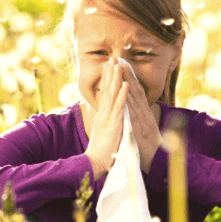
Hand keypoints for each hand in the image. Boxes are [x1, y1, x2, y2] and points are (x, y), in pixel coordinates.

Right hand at [84, 58, 128, 178]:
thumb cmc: (101, 151)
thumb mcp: (104, 133)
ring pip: (112, 94)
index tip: (109, 66)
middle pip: (107, 90)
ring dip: (115, 78)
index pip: (104, 94)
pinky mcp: (113, 124)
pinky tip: (125, 84)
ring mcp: (108, 118)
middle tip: (111, 58)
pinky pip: (119, 107)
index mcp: (102, 115)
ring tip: (118, 64)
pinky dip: (122, 94)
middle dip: (110, 73)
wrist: (95, 163)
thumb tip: (107, 116)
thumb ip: (106, 123)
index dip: (107, 79)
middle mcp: (103, 114)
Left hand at [121, 64, 162, 173]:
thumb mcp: (144, 129)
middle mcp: (145, 114)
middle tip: (120, 59)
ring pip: (134, 98)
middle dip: (127, 74)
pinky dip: (129, 103)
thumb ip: (140, 118)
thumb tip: (134, 109)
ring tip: (121, 69)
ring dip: (128, 83)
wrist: (159, 162)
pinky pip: (133, 114)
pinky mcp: (140, 129)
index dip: (130, 78)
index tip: (123, 65)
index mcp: (144, 113)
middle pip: (135, 91)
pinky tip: (124, 93)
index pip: (136, 92)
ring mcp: (143, 120)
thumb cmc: (149, 147)